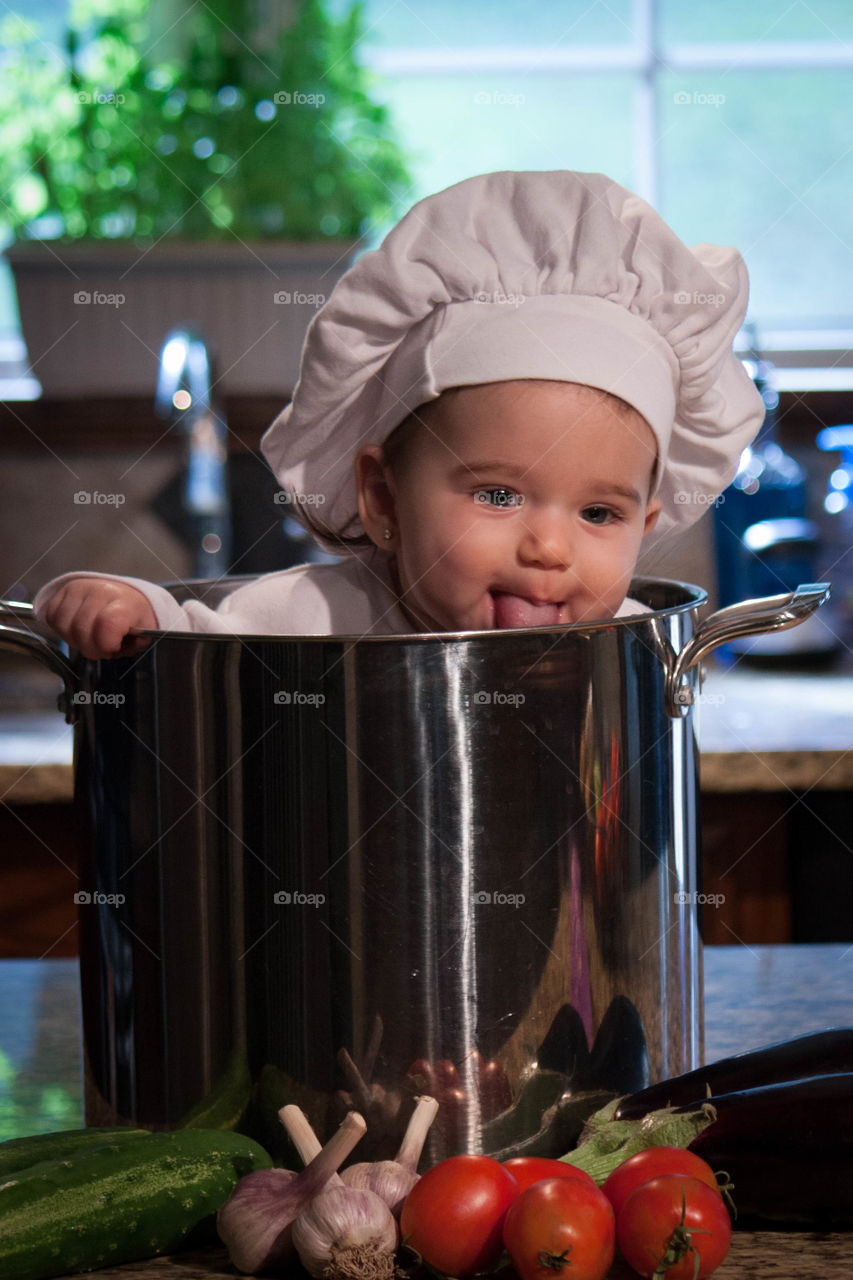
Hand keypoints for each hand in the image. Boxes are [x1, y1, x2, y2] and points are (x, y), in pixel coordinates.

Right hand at [42, 578, 157, 659]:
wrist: (126, 595)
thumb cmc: (133, 616)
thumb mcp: (145, 633)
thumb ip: (133, 645)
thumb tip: (116, 648)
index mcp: (125, 601)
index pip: (107, 624)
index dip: (106, 645)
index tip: (113, 648)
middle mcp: (100, 590)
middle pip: (81, 629)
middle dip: (91, 648)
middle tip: (102, 648)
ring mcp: (78, 588)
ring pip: (64, 626)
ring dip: (75, 640)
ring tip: (90, 638)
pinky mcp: (61, 591)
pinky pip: (52, 618)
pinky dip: (63, 630)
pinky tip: (78, 629)